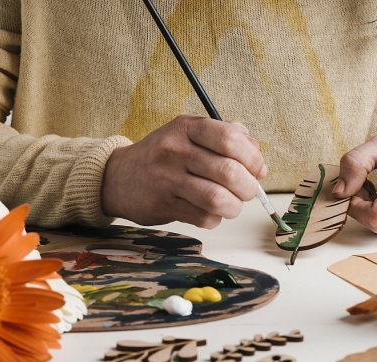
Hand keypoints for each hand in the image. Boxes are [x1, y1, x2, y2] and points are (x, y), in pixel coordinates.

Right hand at [102, 115, 266, 227]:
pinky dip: (214, 219)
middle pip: (228, 172)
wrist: (118, 176)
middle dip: (248, 187)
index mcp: (187, 127)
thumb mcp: (191, 134)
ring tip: (232, 205)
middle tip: (247, 192)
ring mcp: (167, 178)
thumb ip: (226, 137)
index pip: (231, 139)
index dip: (252, 158)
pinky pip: (202, 218)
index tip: (257, 169)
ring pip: (217, 199)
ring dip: (234, 207)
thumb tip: (258, 157)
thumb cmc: (164, 156)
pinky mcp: (162, 204)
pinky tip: (210, 213)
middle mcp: (176, 150)